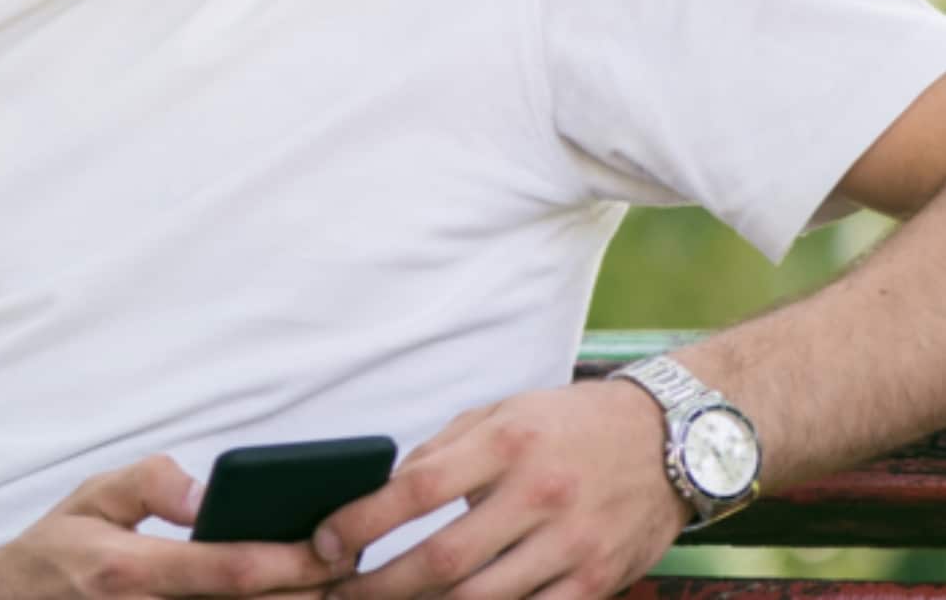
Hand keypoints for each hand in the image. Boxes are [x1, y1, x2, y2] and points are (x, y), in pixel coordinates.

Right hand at [0, 454, 340, 598]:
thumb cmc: (58, 549)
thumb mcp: (93, 496)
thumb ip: (150, 483)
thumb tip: (208, 492)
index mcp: (131, 571)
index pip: (229, 570)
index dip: (290, 560)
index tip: (335, 543)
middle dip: (311, 592)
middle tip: (355, 567)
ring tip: (332, 584)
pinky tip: (291, 599)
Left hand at [311, 382, 691, 599]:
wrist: (670, 440)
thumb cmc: (569, 424)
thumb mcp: (502, 413)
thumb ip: (444, 452)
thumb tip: (384, 491)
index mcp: (505, 444)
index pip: (415, 489)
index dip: (362, 522)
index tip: (324, 544)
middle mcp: (537, 494)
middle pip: (442, 557)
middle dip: (381, 584)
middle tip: (339, 596)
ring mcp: (570, 544)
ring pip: (482, 598)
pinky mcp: (598, 581)